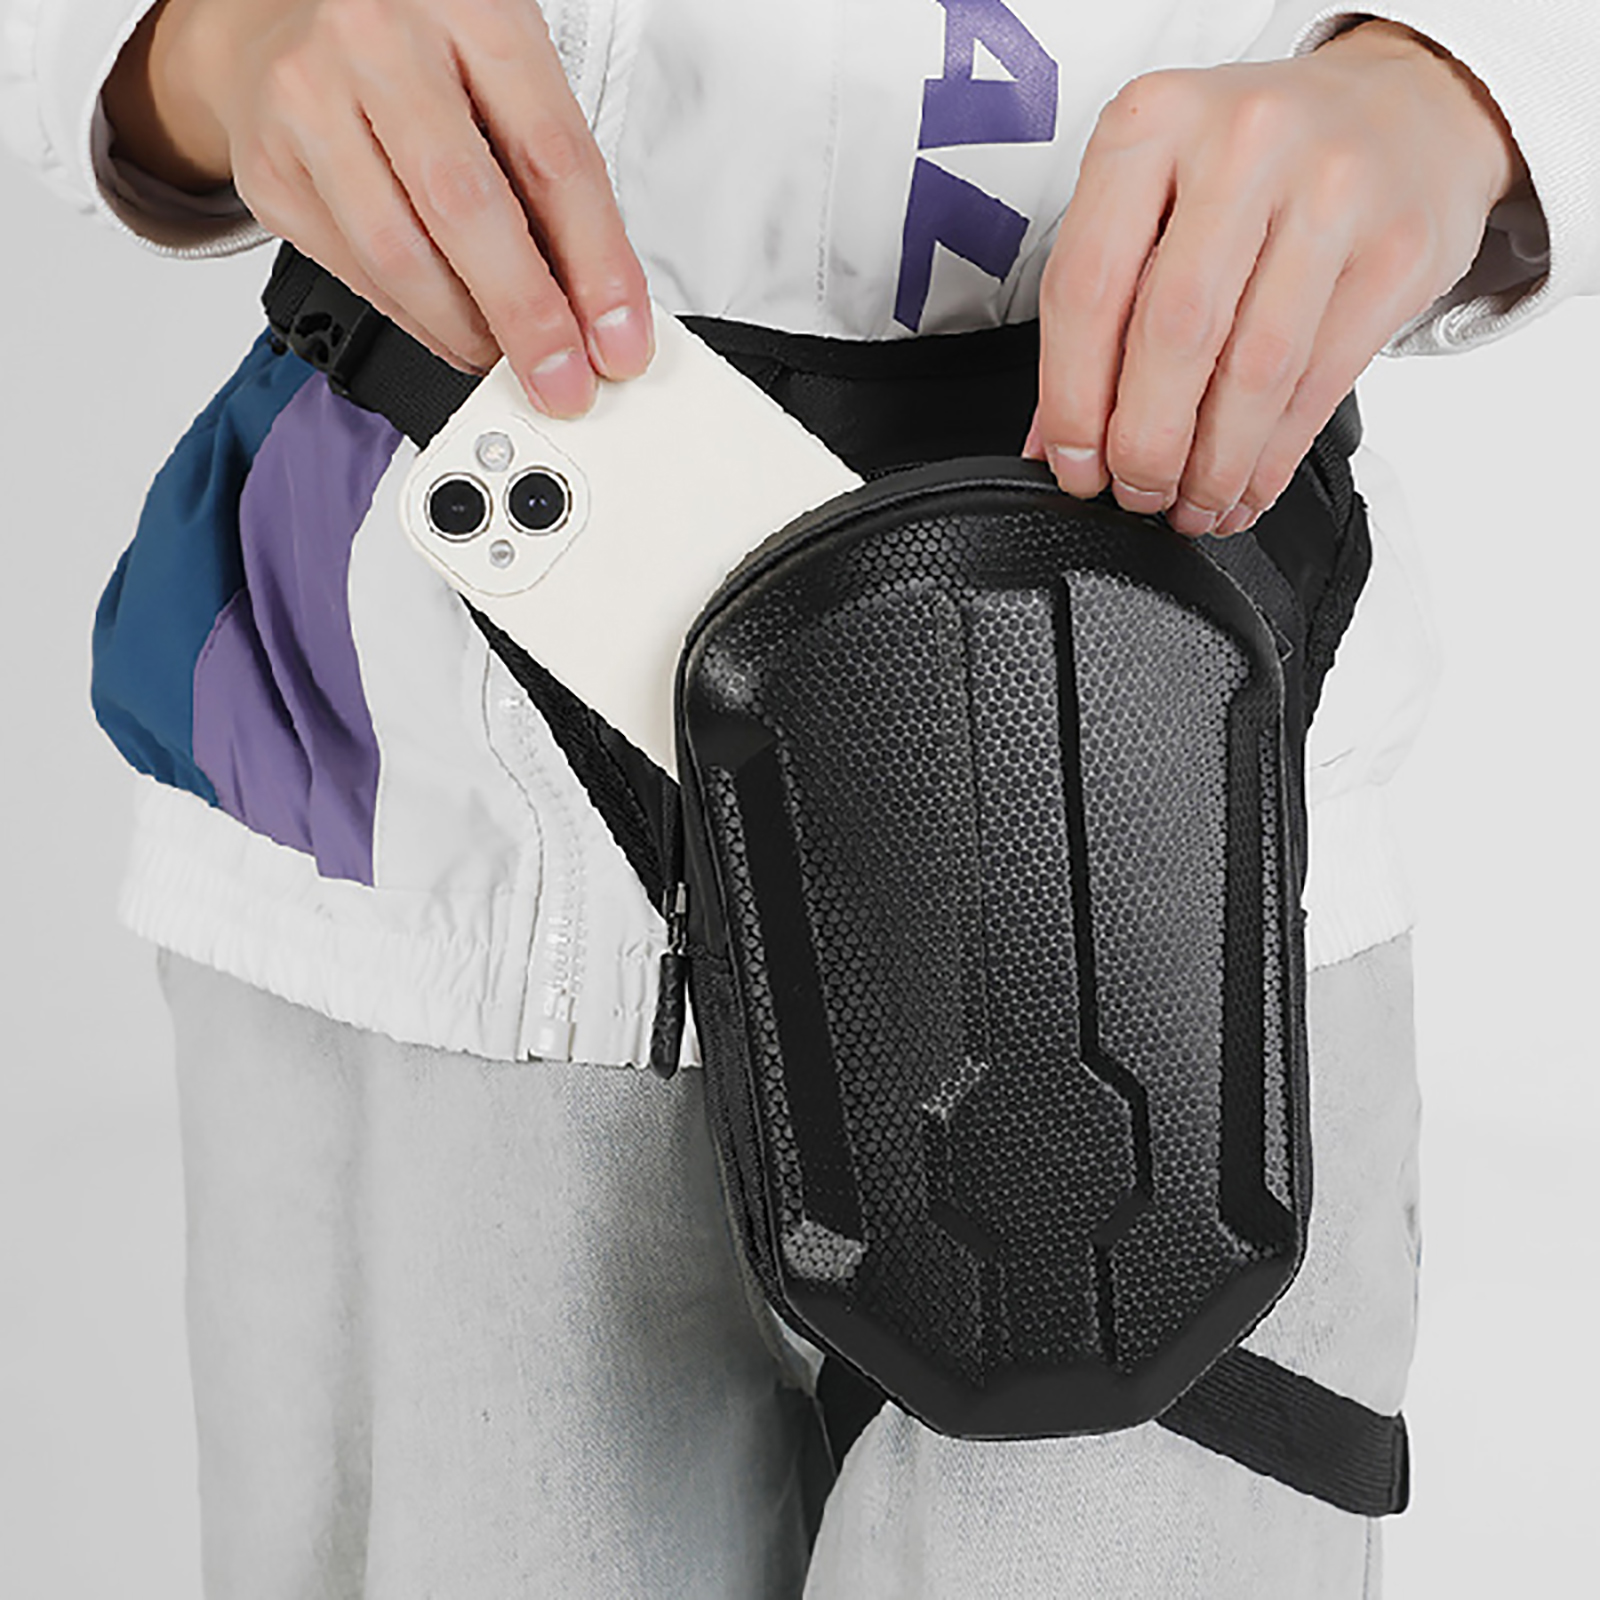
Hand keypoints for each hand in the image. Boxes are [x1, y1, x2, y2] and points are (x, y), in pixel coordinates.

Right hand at [103, 0, 652, 416]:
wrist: (283, 19)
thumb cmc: (420, 47)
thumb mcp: (506, 71)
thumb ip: (553, 174)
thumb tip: (599, 304)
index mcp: (470, 9)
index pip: (552, 156)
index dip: (597, 265)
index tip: (621, 339)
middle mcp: (379, 43)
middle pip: (468, 209)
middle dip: (528, 318)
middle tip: (564, 382)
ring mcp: (310, 104)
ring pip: (400, 256)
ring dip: (469, 333)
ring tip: (509, 363)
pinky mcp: (270, 170)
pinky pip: (357, 274)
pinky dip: (418, 322)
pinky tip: (454, 333)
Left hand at [1026, 19, 1529, 535]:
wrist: (1404, 107)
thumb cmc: (1257, 166)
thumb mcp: (1160, 199)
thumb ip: (1102, 308)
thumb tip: (1055, 442)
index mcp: (1153, 123)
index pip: (1087, 286)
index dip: (1072, 399)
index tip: (1074, 464)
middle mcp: (1242, 143)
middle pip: (1173, 333)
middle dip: (1146, 443)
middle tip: (1135, 491)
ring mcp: (1331, 189)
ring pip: (1253, 371)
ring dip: (1213, 464)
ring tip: (1191, 505)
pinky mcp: (1396, 248)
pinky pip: (1319, 384)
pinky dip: (1272, 457)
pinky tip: (1245, 486)